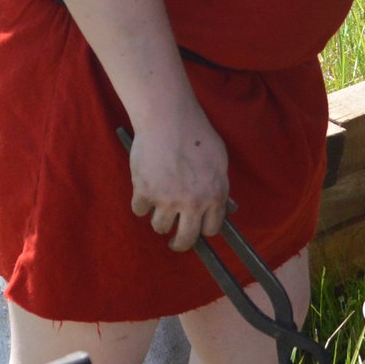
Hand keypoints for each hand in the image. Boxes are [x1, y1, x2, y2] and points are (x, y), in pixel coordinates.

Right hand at [126, 100, 229, 251]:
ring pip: (160, 227)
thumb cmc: (196, 135)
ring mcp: (166, 200)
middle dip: (180, 244)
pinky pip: (139, 210)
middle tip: (175, 242)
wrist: (168, 119)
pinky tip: (144, 192)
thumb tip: (225, 208)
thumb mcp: (219, 161)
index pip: (211, 229)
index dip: (203, 231)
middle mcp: (192, 203)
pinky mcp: (144, 192)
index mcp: (214, 196)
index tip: (197, 230)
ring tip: (160, 209)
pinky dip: (141, 203)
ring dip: (159, 221)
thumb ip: (220, 186)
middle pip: (185, 239)